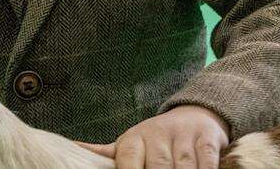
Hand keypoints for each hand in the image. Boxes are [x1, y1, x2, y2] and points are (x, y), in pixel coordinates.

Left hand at [76, 105, 229, 168]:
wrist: (195, 115)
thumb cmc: (155, 140)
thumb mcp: (129, 144)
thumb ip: (105, 153)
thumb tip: (72, 148)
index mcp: (134, 139)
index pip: (127, 161)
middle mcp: (157, 134)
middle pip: (158, 167)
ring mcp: (183, 136)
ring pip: (183, 167)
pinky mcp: (207, 139)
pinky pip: (207, 162)